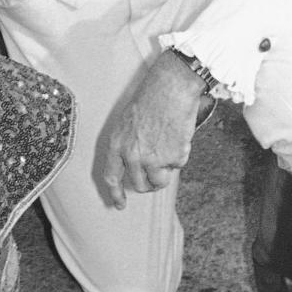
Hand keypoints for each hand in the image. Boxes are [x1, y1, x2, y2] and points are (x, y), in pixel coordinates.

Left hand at [101, 50, 202, 208]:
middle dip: (149, 182)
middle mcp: (132, 155)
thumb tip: (137, 164)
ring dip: (166, 171)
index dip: (116, 193)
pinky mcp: (172, 157)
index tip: (119, 204)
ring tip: (170, 148)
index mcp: (117, 143)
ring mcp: (152, 158)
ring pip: (159, 181)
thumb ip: (129, 143)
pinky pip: (178, 165)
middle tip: (157, 172)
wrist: (171, 87)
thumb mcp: (129, 120)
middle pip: (139, 184)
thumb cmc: (152, 97)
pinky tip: (178, 135)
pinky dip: (180, 154)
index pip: (111, 176)